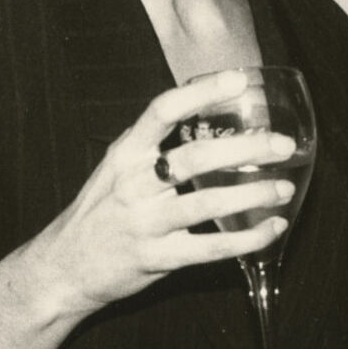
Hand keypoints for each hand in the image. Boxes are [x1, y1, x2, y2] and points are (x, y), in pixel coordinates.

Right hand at [0, 70, 294, 348]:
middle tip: (283, 144)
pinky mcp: (157, 258)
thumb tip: (210, 117)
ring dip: (252, 194)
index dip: (202, 93)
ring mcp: (144, 223)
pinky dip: (246, 238)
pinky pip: (210, 248)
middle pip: (195, 157)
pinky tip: (271, 229)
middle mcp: (133, 184)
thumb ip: (154, 146)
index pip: (163, 111)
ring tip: (284, 188)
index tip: (238, 80)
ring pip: (207, 203)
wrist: (63, 268)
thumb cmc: (100, 211)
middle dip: (246, 149)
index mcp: (124, 153)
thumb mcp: (116, 168)